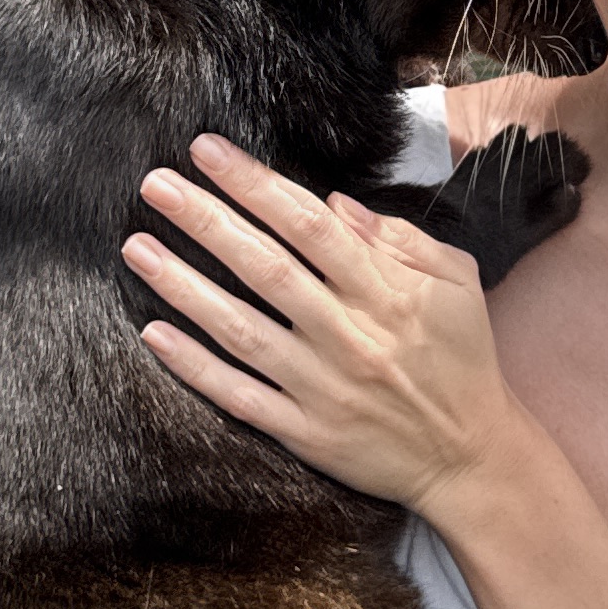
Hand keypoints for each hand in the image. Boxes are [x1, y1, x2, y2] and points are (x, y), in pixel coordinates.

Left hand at [124, 134, 516, 518]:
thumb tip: (336, 204)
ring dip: (183, 286)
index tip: (208, 151)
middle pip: (265, 268)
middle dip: (206, 220)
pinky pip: (239, 396)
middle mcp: (347, 335)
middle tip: (154, 185)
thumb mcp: (457, 282)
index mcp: (385, 292)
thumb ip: (401, 238)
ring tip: (136, 248)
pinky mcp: (305, 433)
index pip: (308, 224)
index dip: (255, 184)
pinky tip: (154, 334)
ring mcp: (321, 387)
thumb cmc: (463, 359)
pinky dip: (195, 367)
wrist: (471, 457)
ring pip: (240, 329)